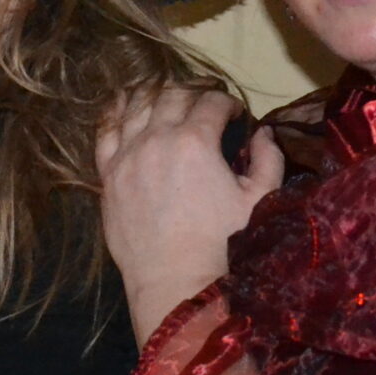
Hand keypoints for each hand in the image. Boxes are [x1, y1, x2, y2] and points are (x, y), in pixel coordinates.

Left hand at [98, 89, 285, 336]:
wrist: (175, 280)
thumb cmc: (223, 244)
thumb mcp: (259, 200)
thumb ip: (268, 159)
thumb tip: (264, 132)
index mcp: (195, 141)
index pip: (211, 101)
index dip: (227, 102)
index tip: (235, 115)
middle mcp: (156, 139)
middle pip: (173, 95)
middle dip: (194, 94)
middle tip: (204, 106)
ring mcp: (127, 155)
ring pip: (137, 106)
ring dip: (156, 96)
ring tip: (168, 101)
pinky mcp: (108, 175)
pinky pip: (106, 132)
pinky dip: (117, 113)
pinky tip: (125, 108)